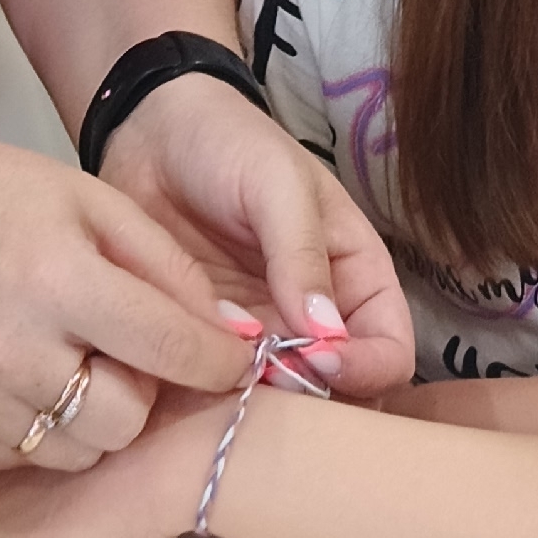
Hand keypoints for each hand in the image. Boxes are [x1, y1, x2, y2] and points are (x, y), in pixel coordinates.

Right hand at [0, 129, 251, 470]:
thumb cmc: (1, 198)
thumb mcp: (96, 202)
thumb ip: (169, 268)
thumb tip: (233, 333)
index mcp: (55, 278)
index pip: (166, 346)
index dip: (216, 359)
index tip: (235, 358)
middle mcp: (10, 349)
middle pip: (127, 419)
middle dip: (147, 389)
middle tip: (133, 350)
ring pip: (83, 450)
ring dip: (100, 415)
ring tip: (82, 359)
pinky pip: (31, 458)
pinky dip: (50, 427)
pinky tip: (38, 374)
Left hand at [99, 75, 413, 399]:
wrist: (148, 133)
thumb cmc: (230, 143)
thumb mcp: (278, 183)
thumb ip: (303, 253)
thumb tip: (326, 334)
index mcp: (355, 277)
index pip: (390, 349)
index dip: (367, 368)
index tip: (319, 360)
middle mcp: (314, 320)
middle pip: (338, 394)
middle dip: (310, 400)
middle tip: (265, 384)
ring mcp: (258, 338)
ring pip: (277, 403)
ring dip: (255, 405)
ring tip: (220, 382)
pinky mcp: (205, 345)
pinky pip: (217, 391)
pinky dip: (207, 396)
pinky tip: (184, 377)